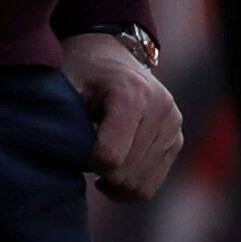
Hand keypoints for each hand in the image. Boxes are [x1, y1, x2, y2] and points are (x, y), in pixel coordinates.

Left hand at [62, 34, 183, 200]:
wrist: (110, 56)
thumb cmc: (82, 73)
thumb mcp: (66, 88)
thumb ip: (66, 122)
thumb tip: (64, 159)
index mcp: (132, 93)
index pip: (109, 157)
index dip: (85, 161)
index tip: (74, 148)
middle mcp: (160, 107)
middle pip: (124, 174)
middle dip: (99, 173)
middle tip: (83, 155)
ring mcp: (172, 124)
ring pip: (139, 185)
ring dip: (113, 183)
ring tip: (97, 161)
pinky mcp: (176, 139)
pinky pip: (150, 185)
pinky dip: (127, 186)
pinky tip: (111, 169)